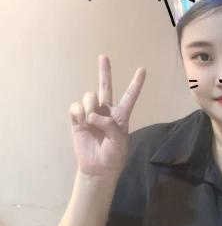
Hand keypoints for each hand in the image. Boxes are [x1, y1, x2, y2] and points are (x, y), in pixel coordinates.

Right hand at [69, 55, 145, 179]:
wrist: (97, 169)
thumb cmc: (113, 156)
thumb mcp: (120, 142)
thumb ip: (109, 125)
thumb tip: (92, 116)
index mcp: (121, 116)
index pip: (130, 97)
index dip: (136, 84)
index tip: (142, 70)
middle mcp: (106, 112)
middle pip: (106, 87)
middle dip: (105, 71)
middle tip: (103, 57)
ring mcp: (91, 114)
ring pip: (89, 95)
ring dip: (89, 104)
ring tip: (90, 120)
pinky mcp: (78, 120)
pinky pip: (76, 107)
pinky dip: (78, 112)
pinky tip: (81, 122)